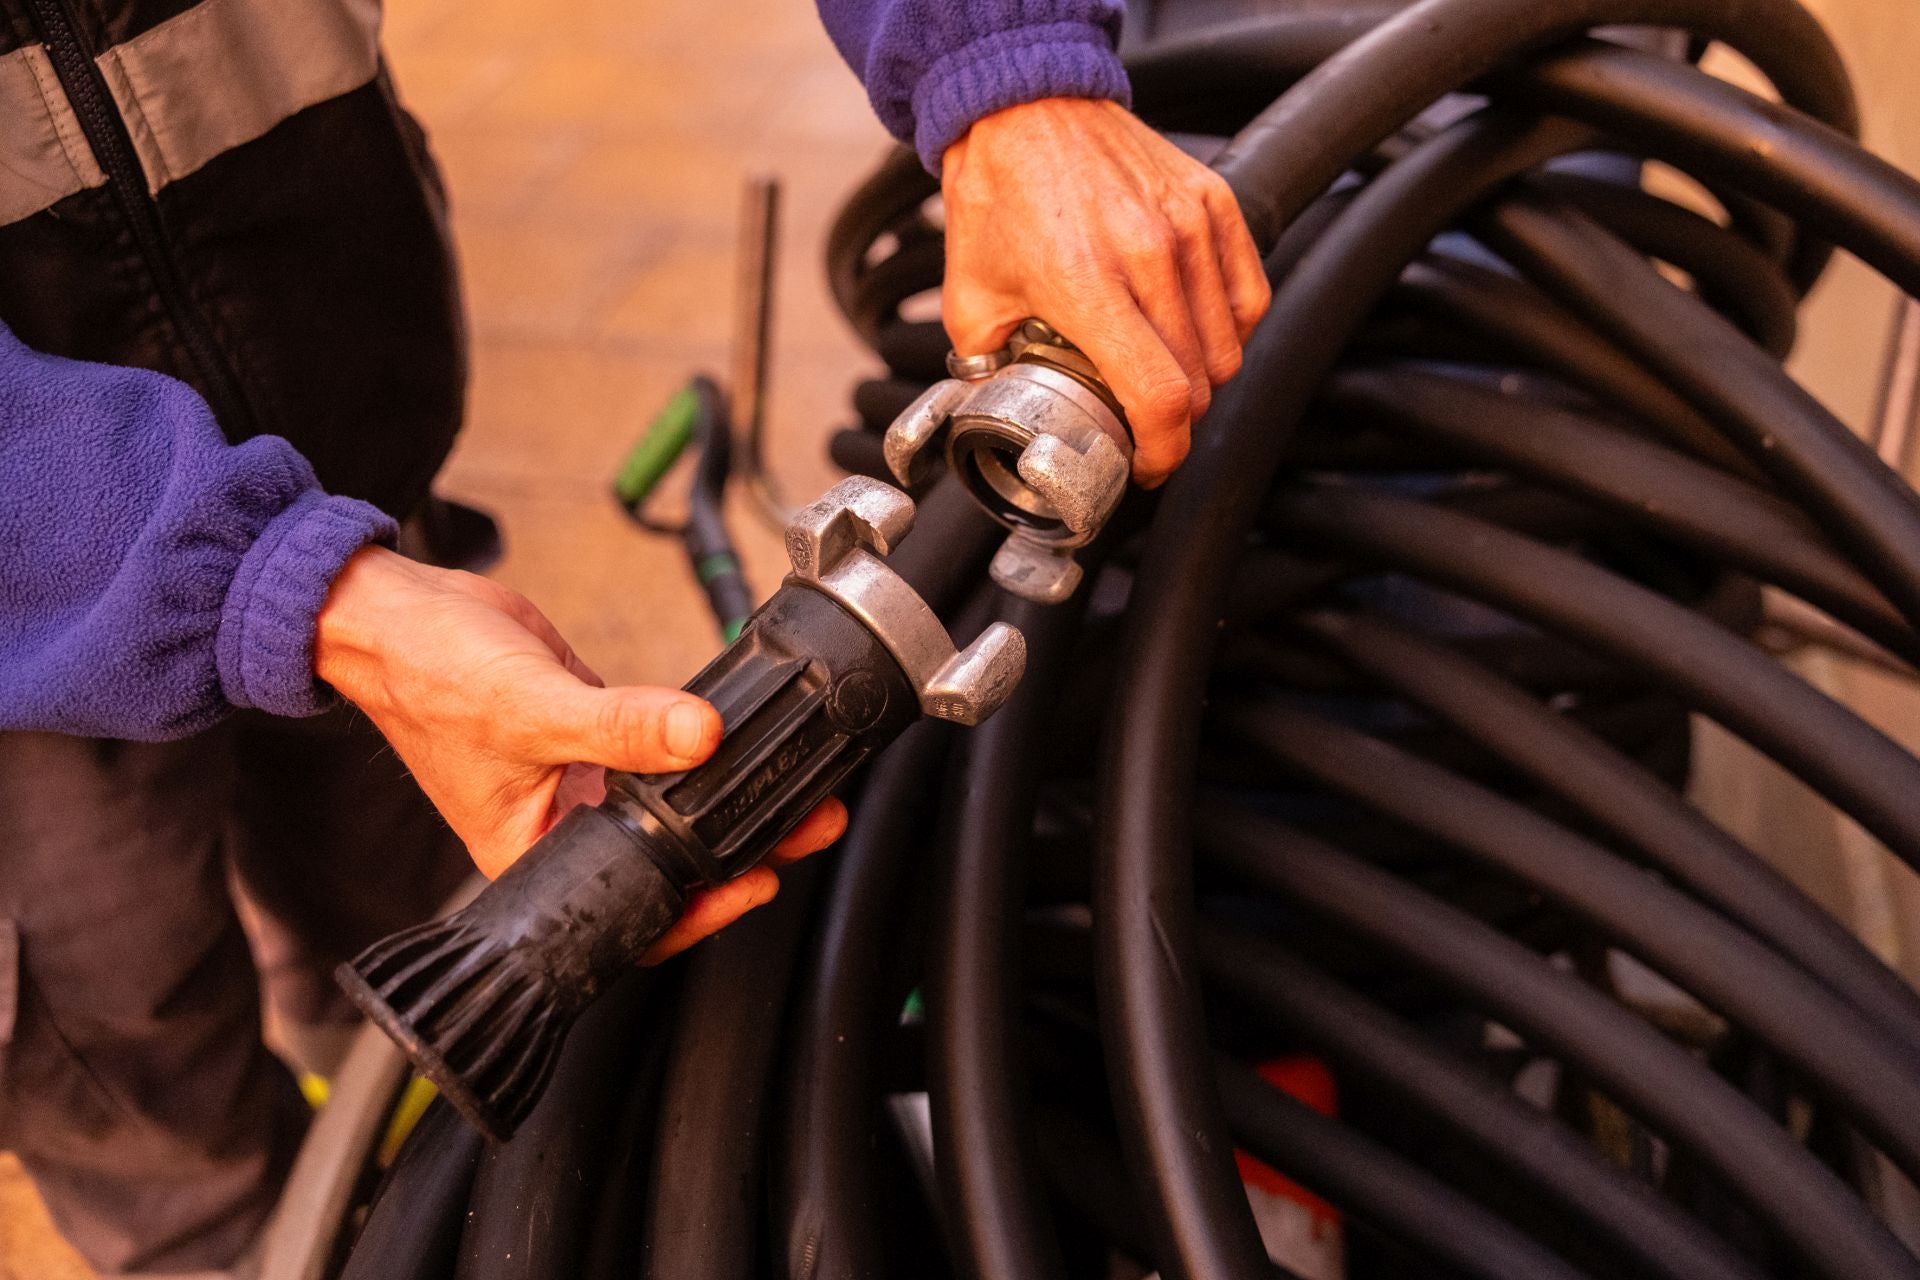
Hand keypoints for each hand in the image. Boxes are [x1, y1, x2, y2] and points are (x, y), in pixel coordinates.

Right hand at [313, 546, 845, 961]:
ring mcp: (581, 783)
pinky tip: (742, 741)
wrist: (395, 611)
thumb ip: (623, 726)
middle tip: (808, 826)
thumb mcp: (532, 710)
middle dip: (740, 849)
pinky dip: (700, 752)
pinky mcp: (594, 736)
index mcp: (532, 857)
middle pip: (667, 862)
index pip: (628, 911)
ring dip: (733, 801)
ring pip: (673, 809)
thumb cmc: (425, 675)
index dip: (698, 908)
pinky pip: (660, 755)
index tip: (758, 881)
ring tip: (801, 791)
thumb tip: (702, 736)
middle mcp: (561, 830)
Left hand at [941, 98, 1270, 485]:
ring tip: (1169, 377)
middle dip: (1176, 421)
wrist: (1025, 104)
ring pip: (1230, 344)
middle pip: (1200, 380)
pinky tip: (1199, 335)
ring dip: (1205, 378)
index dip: (1165, 451)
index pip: (1161, 396)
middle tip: (1147, 425)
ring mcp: (1189, 227)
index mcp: (1086, 284)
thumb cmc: (1000, 191)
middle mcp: (1148, 255)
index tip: (1151, 465)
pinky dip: (1232, 330)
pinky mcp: (1213, 203)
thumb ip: (984, 362)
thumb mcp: (969, 293)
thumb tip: (994, 408)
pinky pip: (1249, 295)